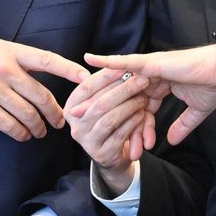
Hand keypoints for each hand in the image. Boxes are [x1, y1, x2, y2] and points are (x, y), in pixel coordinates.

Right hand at [0, 36, 87, 141]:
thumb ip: (16, 59)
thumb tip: (38, 74)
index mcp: (10, 51)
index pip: (47, 59)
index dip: (69, 69)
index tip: (86, 78)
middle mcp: (4, 69)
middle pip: (41, 96)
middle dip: (55, 112)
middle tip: (60, 121)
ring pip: (27, 114)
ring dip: (38, 126)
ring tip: (41, 131)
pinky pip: (8, 125)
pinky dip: (20, 133)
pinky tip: (23, 135)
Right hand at [65, 68, 161, 194]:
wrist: (113, 154)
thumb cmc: (109, 120)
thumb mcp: (102, 101)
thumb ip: (105, 86)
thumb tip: (118, 62)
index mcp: (72, 107)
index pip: (86, 88)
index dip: (105, 76)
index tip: (125, 66)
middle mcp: (75, 125)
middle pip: (100, 103)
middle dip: (124, 90)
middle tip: (143, 80)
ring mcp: (87, 141)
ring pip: (110, 119)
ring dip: (130, 106)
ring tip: (144, 98)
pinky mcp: (102, 154)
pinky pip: (120, 134)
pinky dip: (134, 122)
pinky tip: (143, 114)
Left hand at [85, 45, 215, 144]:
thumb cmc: (213, 86)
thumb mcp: (195, 112)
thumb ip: (181, 125)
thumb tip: (170, 141)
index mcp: (160, 86)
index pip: (140, 110)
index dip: (134, 128)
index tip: (128, 148)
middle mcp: (151, 76)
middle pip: (124, 98)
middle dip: (105, 114)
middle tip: (85, 127)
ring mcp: (150, 68)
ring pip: (120, 85)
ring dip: (99, 97)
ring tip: (80, 110)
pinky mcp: (151, 63)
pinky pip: (125, 62)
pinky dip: (108, 61)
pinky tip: (91, 60)